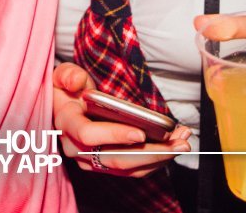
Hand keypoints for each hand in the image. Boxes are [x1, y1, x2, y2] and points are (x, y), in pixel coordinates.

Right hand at [51, 63, 190, 177]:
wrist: (64, 108)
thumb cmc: (67, 90)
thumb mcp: (63, 75)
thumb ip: (68, 75)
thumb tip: (76, 82)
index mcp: (67, 124)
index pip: (88, 135)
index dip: (114, 135)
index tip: (140, 133)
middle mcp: (76, 149)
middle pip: (115, 158)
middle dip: (151, 153)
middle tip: (179, 143)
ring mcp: (91, 161)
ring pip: (128, 168)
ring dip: (160, 158)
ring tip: (183, 143)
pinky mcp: (106, 166)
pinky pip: (132, 169)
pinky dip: (156, 160)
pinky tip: (174, 146)